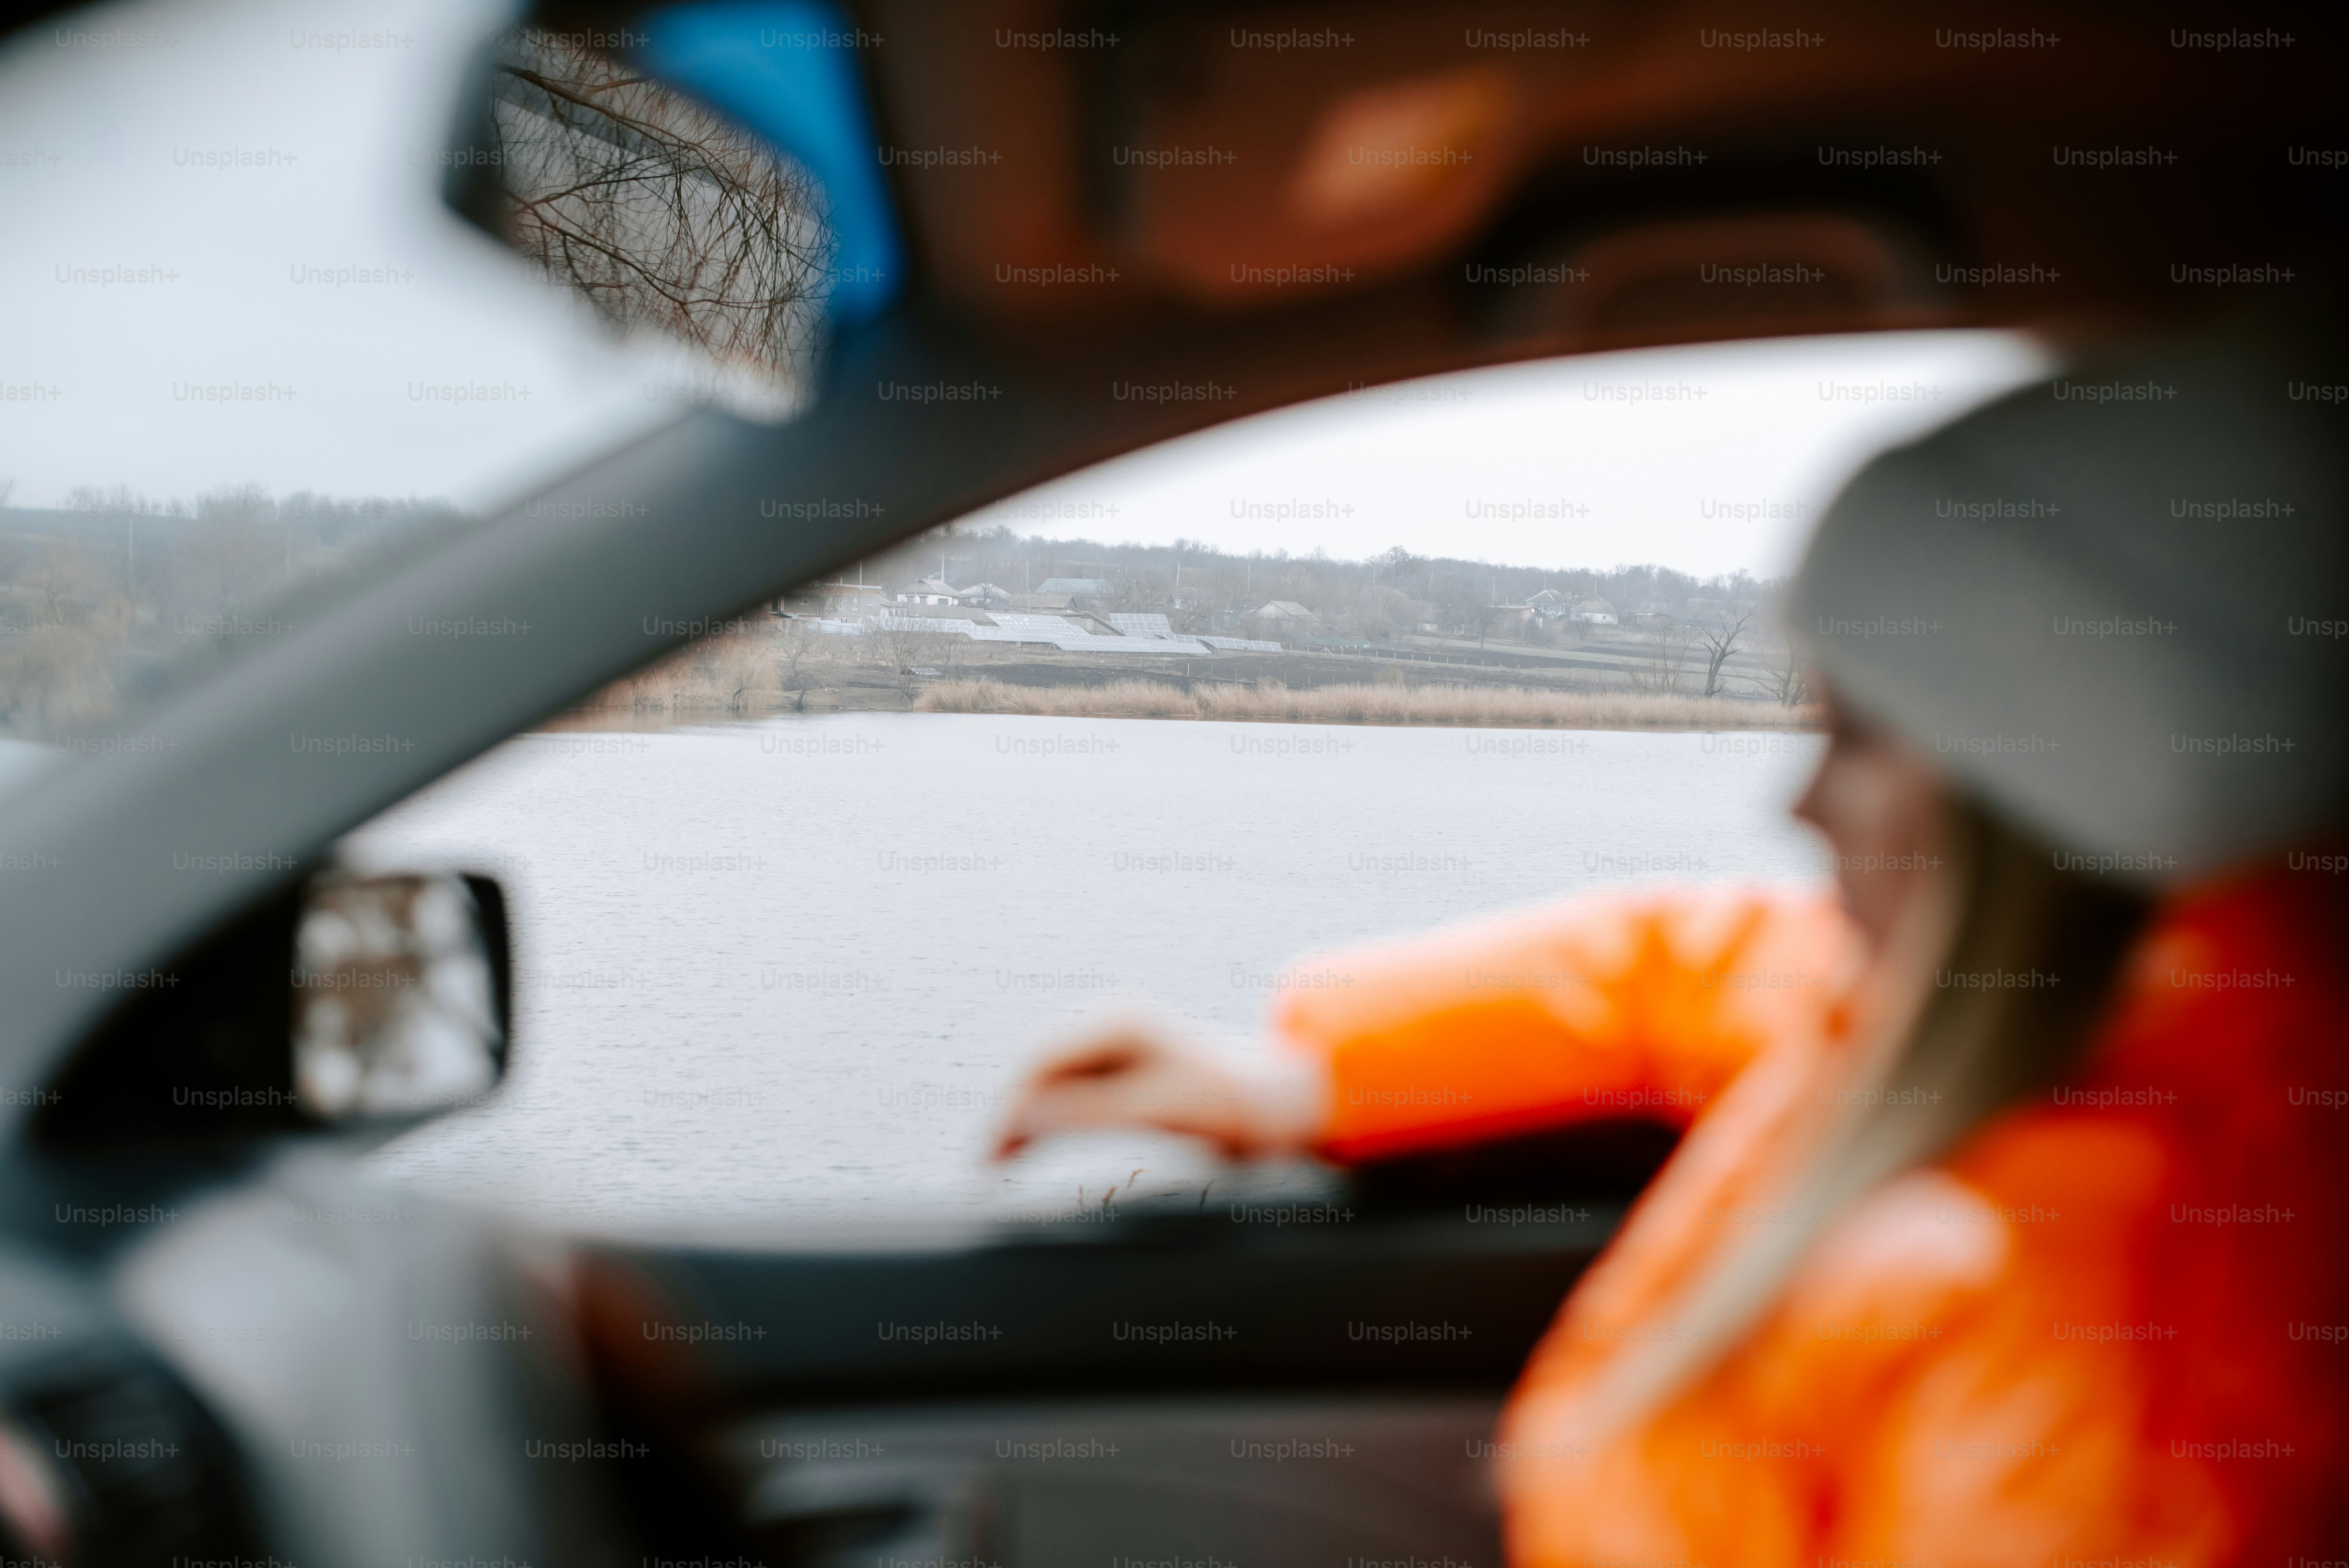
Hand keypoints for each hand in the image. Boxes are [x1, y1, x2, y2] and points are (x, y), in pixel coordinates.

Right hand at [991, 1021, 1326, 1161]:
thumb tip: (1023, 1118)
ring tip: (998, 1161)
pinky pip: (1071, 1088)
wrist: (1285, 1101)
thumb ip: (1091, 1113)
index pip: (1041, 1062)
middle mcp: (1113, 1023)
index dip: (1009, 1107)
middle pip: (1039, 1066)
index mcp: (1119, 1023)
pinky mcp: (1126, 1066)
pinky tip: (1031, 1143)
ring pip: (1050, 1078)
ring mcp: (1119, 1042)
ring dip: (1024, 1116)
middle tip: (985, 1168)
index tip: (989, 1155)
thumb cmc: (1233, 1105)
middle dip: (1009, 1113)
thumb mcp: (1161, 1111)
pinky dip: (1048, 1116)